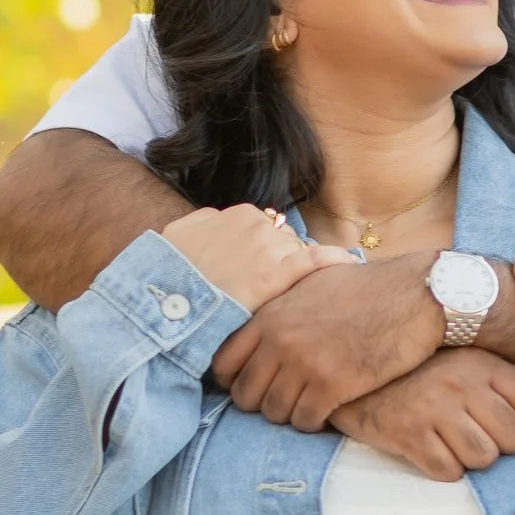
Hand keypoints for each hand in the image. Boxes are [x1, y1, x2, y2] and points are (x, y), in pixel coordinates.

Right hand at [159, 205, 350, 311]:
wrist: (164, 300)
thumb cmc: (167, 271)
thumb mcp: (179, 234)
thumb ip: (205, 222)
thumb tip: (218, 221)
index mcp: (238, 214)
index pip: (269, 229)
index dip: (269, 251)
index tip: (264, 267)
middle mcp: (258, 225)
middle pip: (286, 242)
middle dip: (282, 261)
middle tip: (271, 286)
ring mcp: (269, 248)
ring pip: (298, 255)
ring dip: (297, 273)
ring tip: (302, 291)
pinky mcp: (276, 275)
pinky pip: (315, 261)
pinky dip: (334, 260)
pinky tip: (350, 265)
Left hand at [210, 254, 445, 429]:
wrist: (417, 294)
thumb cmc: (372, 286)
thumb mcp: (315, 282)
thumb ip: (284, 303)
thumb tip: (266, 318)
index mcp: (270, 314)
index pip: (225, 363)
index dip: (235, 381)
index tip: (255, 386)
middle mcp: (279, 340)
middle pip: (245, 395)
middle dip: (262, 403)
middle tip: (285, 401)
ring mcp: (304, 363)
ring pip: (274, 413)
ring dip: (290, 415)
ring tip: (309, 406)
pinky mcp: (332, 385)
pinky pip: (305, 421)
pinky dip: (314, 422)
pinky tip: (328, 410)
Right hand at [328, 349, 514, 480]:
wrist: (354, 369)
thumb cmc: (421, 368)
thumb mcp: (468, 359)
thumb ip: (512, 375)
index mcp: (482, 364)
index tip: (509, 414)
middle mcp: (461, 386)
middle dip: (504, 443)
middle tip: (483, 433)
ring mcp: (434, 412)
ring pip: (485, 459)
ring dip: (475, 458)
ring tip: (459, 442)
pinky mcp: (408, 436)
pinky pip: (448, 472)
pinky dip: (445, 469)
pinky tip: (435, 450)